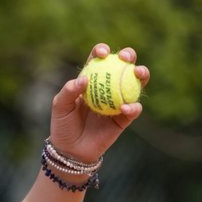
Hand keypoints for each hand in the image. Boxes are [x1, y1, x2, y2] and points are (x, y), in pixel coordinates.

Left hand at [49, 44, 149, 162]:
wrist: (70, 150)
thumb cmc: (63, 125)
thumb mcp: (60, 106)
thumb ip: (69, 90)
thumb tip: (85, 79)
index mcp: (91, 80)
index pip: (98, 60)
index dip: (102, 51)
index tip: (102, 53)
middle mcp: (107, 88)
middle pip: (122, 66)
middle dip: (128, 55)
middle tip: (126, 57)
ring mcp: (118, 101)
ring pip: (135, 83)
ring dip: (142, 74)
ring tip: (139, 73)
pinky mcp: (124, 118)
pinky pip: (134, 109)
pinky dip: (133, 106)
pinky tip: (125, 107)